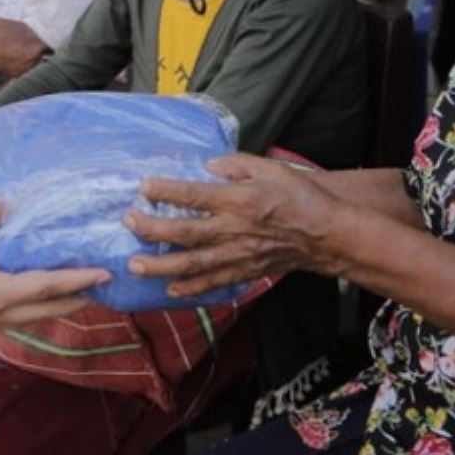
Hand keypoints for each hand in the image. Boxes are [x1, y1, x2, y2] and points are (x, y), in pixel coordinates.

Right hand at [0, 198, 107, 330]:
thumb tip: (4, 202)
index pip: (47, 287)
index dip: (77, 280)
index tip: (102, 276)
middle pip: (41, 313)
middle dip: (70, 303)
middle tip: (95, 294)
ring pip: (21, 322)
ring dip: (44, 311)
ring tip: (61, 301)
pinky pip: (0, 321)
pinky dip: (17, 312)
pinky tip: (15, 303)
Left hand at [125, 154, 343, 298]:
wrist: (326, 232)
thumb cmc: (298, 195)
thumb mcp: (270, 167)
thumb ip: (236, 164)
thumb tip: (207, 165)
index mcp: (238, 200)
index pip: (194, 195)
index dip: (167, 191)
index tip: (144, 186)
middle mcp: (233, 229)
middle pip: (185, 232)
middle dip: (152, 230)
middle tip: (128, 224)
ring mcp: (238, 255)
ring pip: (193, 264)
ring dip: (161, 266)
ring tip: (135, 266)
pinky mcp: (245, 271)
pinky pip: (214, 283)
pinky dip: (192, 289)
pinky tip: (170, 290)